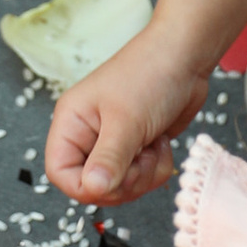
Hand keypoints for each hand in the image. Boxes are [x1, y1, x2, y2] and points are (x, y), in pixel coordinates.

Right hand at [45, 23, 212, 205]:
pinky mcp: (136, 148)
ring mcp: (113, 143)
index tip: (112, 181)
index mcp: (72, 123)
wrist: (186, 57)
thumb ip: (109, 159)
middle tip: (140, 159)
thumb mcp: (127, 120)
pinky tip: (161, 143)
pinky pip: (141, 179)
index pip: (59, 172)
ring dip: (144, 175)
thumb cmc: (149, 73)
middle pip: (93, 185)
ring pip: (120, 186)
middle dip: (124, 182)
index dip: (84, 186)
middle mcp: (88, 135)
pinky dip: (156, 168)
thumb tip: (93, 189)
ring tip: (152, 145)